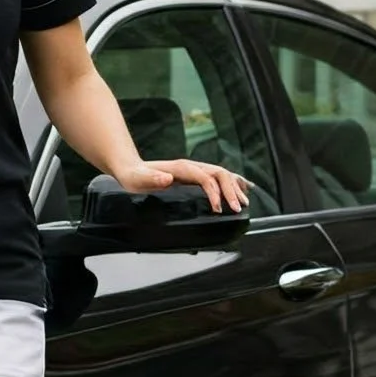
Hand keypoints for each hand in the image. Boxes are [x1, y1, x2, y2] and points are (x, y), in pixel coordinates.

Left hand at [109, 155, 247, 212]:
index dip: (214, 193)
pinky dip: (234, 182)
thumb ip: (152, 178)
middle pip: (220, 174)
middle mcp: (192, 166)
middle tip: (237, 209)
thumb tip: (167, 178)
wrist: (131, 169)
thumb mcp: (138, 179)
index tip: (217, 210)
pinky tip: (243, 188)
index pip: (206, 178)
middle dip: (231, 191)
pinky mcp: (196, 175)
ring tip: (244, 203)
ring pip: (223, 175)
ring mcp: (195, 170)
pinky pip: (219, 177)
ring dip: (235, 188)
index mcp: (182, 168)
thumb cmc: (134, 177)